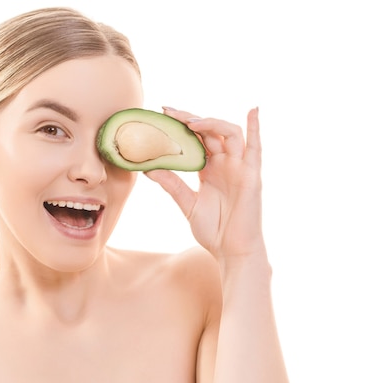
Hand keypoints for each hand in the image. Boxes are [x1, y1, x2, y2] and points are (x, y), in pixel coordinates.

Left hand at [145, 107, 264, 259]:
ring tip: (189, 121)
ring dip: (210, 122)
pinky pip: (256, 147)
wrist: (231, 251)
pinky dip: (255, 128)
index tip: (161, 115)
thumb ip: (172, 185)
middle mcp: (225, 163)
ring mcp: (239, 167)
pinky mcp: (251, 175)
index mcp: (209, 169)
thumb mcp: (187, 204)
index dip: (181, 125)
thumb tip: (147, 169)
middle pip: (209, 131)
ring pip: (228, 133)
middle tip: (167, 111)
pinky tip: (253, 110)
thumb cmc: (213, 230)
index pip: (196, 139)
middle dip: (189, 118)